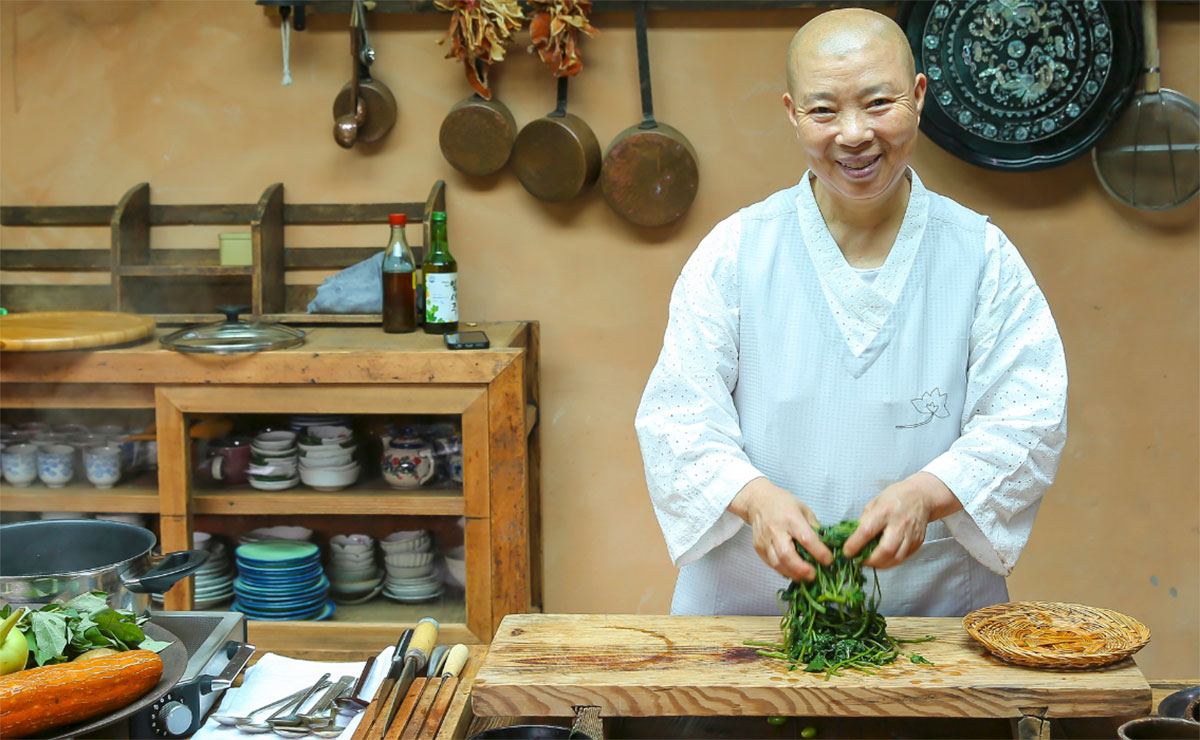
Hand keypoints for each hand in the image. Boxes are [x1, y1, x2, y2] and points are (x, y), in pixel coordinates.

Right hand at [728, 477, 831, 580]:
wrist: (757, 501)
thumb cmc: (783, 503)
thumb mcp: (804, 510)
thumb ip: (814, 528)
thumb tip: (824, 546)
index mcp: (791, 518)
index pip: (806, 539)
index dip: (819, 552)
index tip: (828, 560)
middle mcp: (776, 530)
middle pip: (787, 554)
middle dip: (801, 569)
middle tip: (813, 575)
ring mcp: (765, 540)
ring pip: (777, 563)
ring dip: (792, 573)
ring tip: (804, 577)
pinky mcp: (759, 547)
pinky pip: (771, 563)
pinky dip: (783, 570)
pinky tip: (792, 572)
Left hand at [842, 472, 962, 568]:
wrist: (922, 496)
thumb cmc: (896, 497)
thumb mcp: (875, 502)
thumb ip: (864, 520)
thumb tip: (853, 538)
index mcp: (885, 510)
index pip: (867, 531)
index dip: (855, 544)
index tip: (847, 551)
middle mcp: (900, 523)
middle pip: (885, 550)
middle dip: (870, 561)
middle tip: (860, 560)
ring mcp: (911, 534)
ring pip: (896, 558)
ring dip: (880, 565)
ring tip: (871, 562)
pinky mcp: (917, 542)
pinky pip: (903, 558)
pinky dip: (891, 562)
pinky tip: (883, 559)